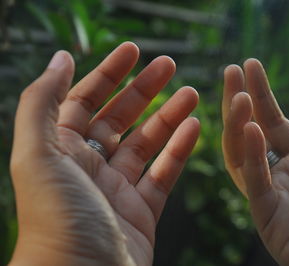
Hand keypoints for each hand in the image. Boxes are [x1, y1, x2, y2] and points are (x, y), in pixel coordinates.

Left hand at [10, 42, 199, 265]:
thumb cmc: (56, 220)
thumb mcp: (38, 155)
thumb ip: (43, 103)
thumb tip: (61, 58)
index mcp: (62, 151)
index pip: (85, 100)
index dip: (108, 73)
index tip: (133, 50)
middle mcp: (89, 167)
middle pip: (120, 118)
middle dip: (144, 89)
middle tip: (169, 65)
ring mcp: (118, 189)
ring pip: (147, 144)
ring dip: (169, 116)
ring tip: (192, 93)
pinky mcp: (142, 211)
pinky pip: (164, 173)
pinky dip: (180, 149)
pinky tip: (195, 127)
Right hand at [222, 59, 288, 265]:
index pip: (274, 122)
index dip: (261, 94)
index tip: (249, 65)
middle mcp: (284, 177)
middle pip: (251, 133)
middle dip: (239, 102)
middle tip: (230, 71)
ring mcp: (274, 198)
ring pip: (242, 157)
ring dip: (237, 125)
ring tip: (237, 95)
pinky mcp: (269, 220)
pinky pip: (255, 184)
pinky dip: (250, 157)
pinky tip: (250, 128)